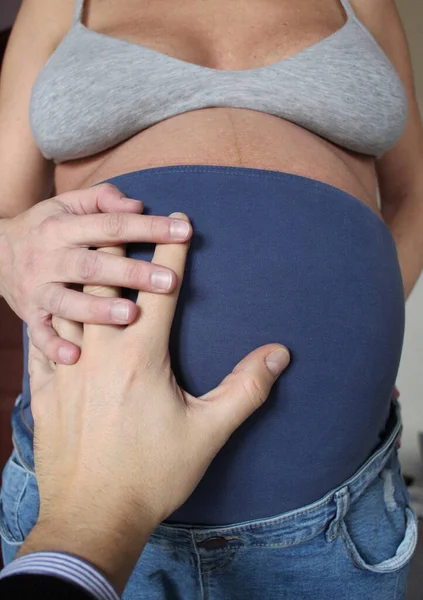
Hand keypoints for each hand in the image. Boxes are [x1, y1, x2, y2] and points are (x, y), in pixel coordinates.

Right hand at [0, 183, 191, 363]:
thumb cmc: (46, 227)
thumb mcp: (67, 204)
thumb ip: (102, 200)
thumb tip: (137, 207)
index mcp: (62, 228)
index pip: (111, 226)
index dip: (148, 228)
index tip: (183, 232)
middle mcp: (48, 258)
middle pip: (92, 266)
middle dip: (131, 273)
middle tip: (167, 281)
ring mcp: (37, 289)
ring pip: (67, 302)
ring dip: (98, 310)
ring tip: (131, 314)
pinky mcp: (29, 316)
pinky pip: (39, 335)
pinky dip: (54, 347)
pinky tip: (76, 356)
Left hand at [23, 213, 289, 592]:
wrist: (92, 517)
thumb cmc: (152, 475)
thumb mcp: (209, 433)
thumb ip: (246, 389)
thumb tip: (279, 354)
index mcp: (141, 356)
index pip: (161, 289)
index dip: (173, 250)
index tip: (181, 221)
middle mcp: (100, 352)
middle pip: (108, 282)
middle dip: (125, 247)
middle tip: (134, 222)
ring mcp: (67, 369)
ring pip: (72, 303)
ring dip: (87, 275)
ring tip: (94, 254)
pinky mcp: (45, 389)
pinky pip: (44, 338)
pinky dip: (54, 314)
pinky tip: (55, 305)